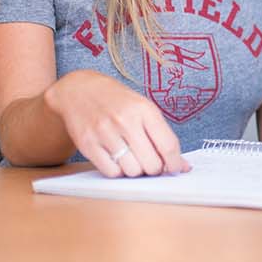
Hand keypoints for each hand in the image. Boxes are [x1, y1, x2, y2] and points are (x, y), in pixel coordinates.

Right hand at [44, 70, 187, 176]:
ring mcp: (105, 133)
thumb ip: (163, 136)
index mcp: (144, 110)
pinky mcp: (88, 144)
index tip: (175, 169)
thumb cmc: (117, 101)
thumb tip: (181, 166)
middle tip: (151, 163)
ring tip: (133, 159)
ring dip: (136, 171)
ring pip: (132, 171)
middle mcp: (125, 121)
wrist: (79, 90)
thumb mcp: (144, 109)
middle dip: (155, 169)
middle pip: (151, 164)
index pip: (168, 146)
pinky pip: (111, 172)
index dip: (175, 163)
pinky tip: (117, 160)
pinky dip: (118, 172)